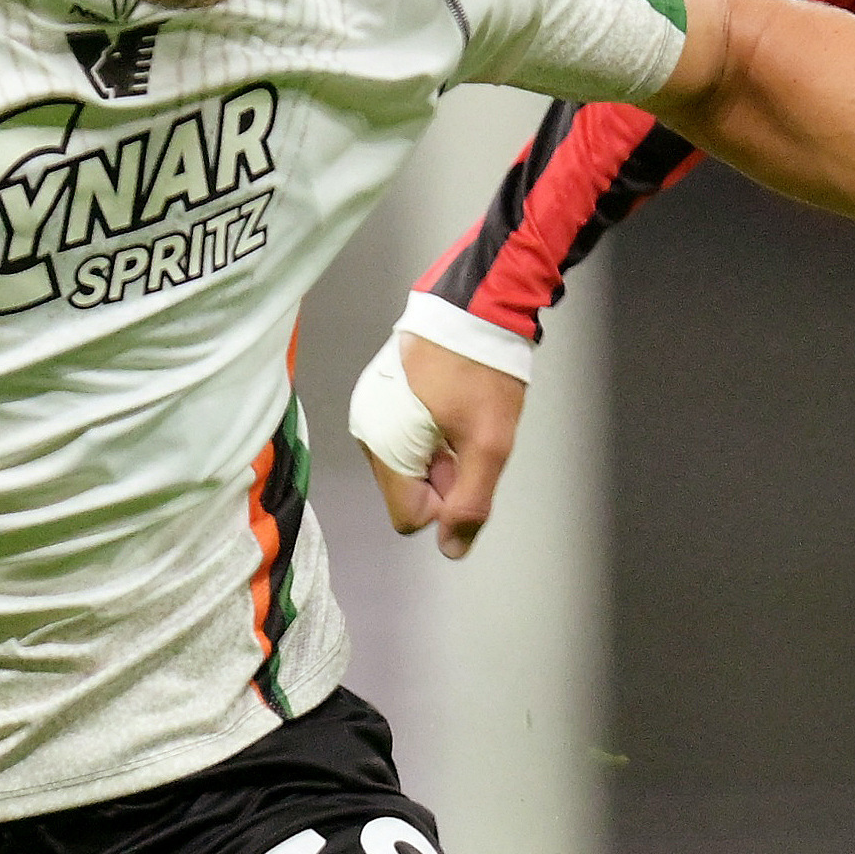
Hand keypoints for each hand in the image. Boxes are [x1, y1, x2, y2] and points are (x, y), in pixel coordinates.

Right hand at [348, 331, 525, 556]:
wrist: (475, 305)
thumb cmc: (482, 373)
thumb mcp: (489, 444)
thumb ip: (470, 503)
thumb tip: (451, 548)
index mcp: (386, 448)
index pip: (407, 518)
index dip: (444, 505)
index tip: (466, 466)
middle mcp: (365, 433)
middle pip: (405, 491)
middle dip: (439, 477)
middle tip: (466, 437)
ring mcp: (367, 411)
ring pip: (404, 465)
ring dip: (434, 455)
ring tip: (456, 417)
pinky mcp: (375, 394)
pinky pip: (398, 437)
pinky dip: (424, 433)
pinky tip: (445, 405)